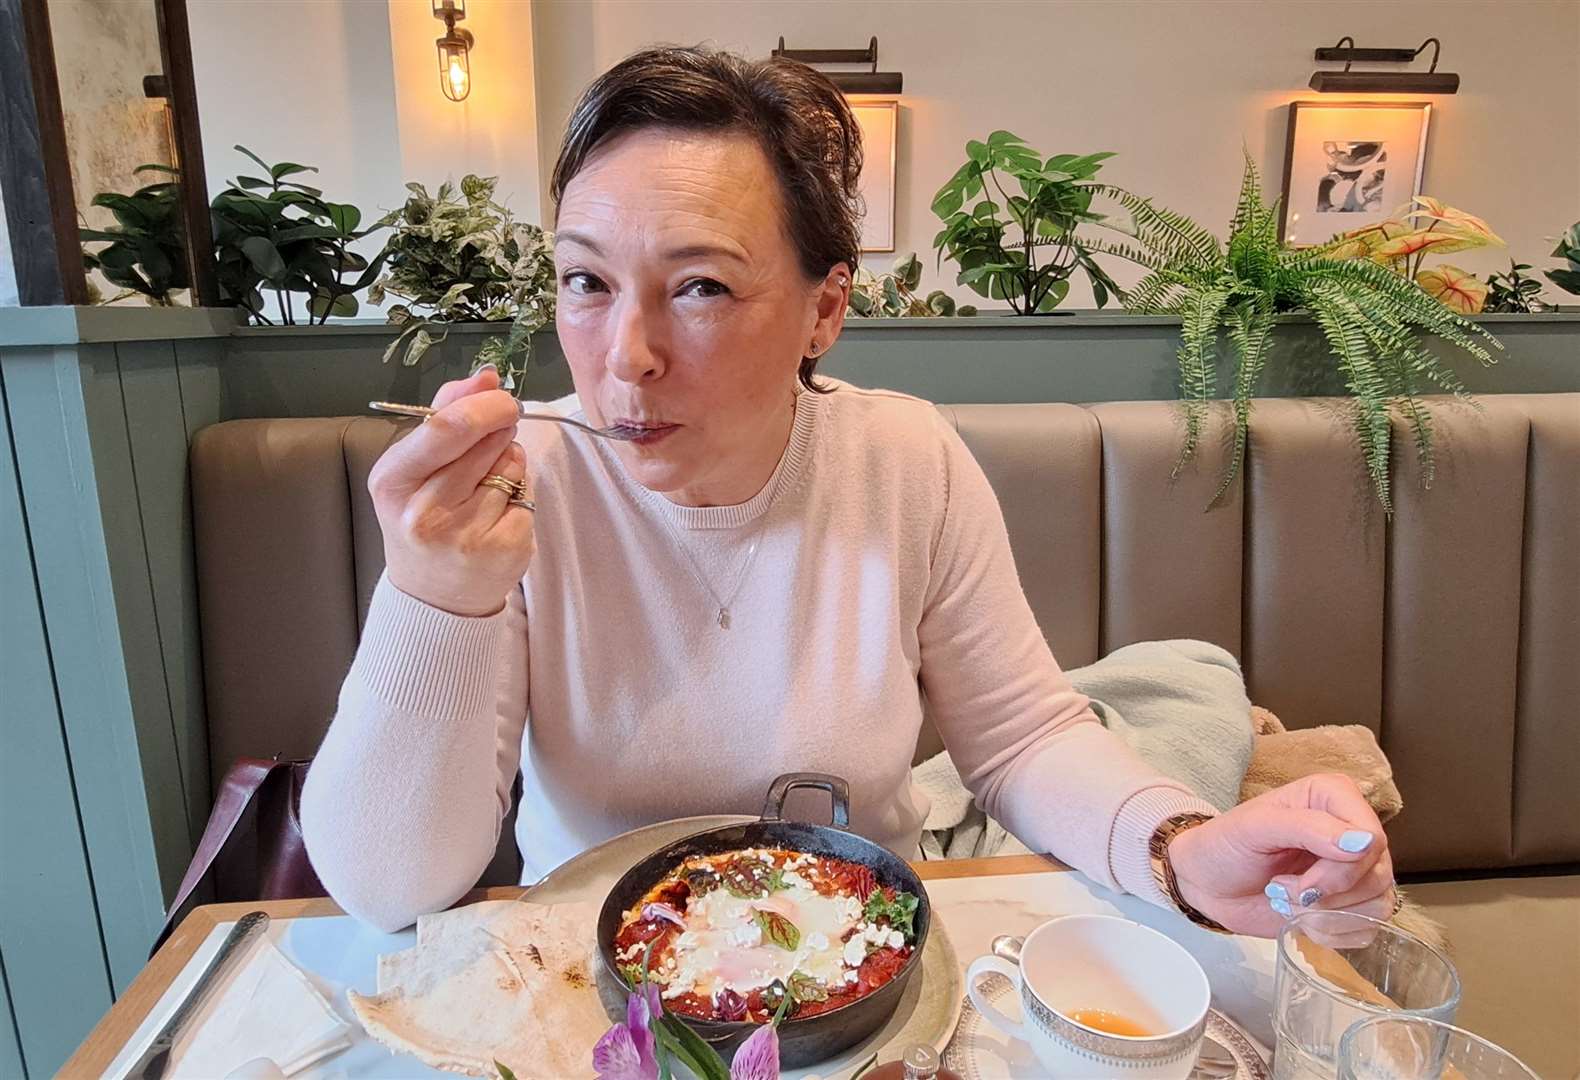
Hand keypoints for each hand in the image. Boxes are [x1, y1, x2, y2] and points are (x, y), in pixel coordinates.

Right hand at [368, 367, 534, 615]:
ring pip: (511, 466)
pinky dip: (520, 495)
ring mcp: (466, 536)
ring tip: (486, 484)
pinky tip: (498, 512)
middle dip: (500, 429)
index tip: (502, 399)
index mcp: (392, 482)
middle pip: (486, 442)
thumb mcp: (414, 466)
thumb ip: (446, 412)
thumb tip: (486, 376)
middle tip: (496, 437)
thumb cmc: (423, 517)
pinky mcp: (504, 551)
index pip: (446, 428)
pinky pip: (528, 497)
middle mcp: (424, 513)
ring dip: (510, 462)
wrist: (433, 594)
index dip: (484, 406)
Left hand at [1165, 773, 1394, 937]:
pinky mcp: (1352, 903)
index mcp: (1334, 796)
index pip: (1372, 837)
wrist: (1208, 883)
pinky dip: (1330, 932)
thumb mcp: (1254, 827)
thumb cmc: (1225, 846)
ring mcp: (1356, 868)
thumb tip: (1363, 842)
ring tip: (1286, 899)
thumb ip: (1307, 826)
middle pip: (1377, 873)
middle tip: (1282, 888)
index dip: (1341, 868)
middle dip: (1326, 893)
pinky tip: (1300, 919)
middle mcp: (1352, 829)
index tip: (1299, 880)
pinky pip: (1368, 927)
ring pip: (1378, 902)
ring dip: (1325, 914)